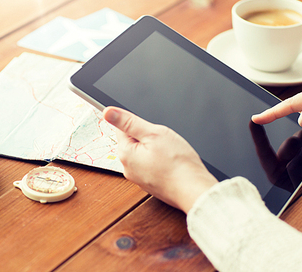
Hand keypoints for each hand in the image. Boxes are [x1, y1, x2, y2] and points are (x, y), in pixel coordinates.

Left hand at [103, 106, 217, 212]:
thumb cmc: (177, 163)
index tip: (152, 129)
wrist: (194, 189)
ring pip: (145, 154)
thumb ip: (128, 122)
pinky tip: (172, 164)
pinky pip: (152, 166)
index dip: (139, 125)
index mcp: (125, 154)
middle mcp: (128, 169)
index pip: (122, 129)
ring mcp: (140, 179)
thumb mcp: (153, 133)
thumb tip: (108, 112)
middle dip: (149, 139)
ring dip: (156, 151)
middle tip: (165, 143)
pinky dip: (161, 163)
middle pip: (134, 143)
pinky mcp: (151, 185)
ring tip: (170, 155)